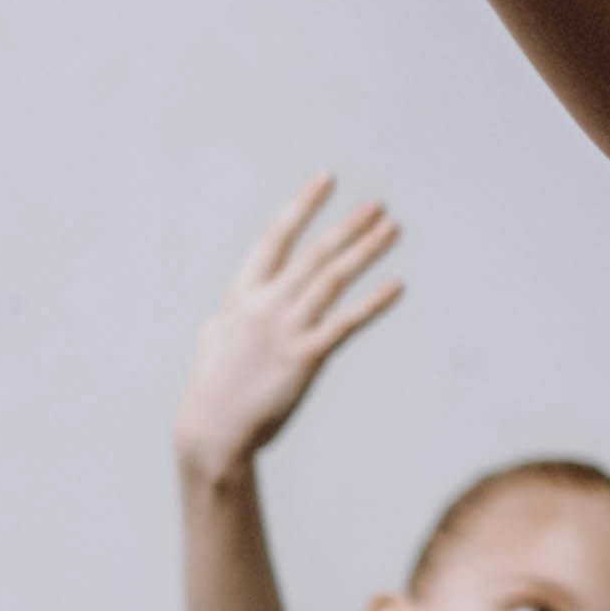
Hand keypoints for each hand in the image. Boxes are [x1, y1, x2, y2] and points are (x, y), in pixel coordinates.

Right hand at [178, 176, 406, 473]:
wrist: (212, 431)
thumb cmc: (212, 386)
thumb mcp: (216, 337)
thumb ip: (233, 312)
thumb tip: (235, 303)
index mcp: (242, 294)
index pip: (276, 239)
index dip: (302, 206)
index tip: (326, 179)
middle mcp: (265, 305)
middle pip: (313, 254)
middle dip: (348, 226)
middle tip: (378, 204)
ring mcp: (285, 329)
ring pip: (333, 280)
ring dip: (365, 251)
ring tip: (393, 229)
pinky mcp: (304, 358)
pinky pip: (345, 323)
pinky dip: (372, 303)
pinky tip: (396, 285)